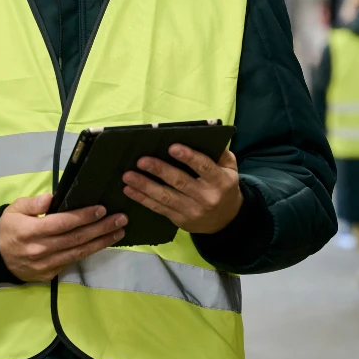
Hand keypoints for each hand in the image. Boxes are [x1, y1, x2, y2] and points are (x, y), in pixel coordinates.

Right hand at [0, 193, 126, 281]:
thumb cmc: (8, 228)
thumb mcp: (14, 209)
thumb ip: (33, 204)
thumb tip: (50, 199)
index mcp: (30, 231)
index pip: (62, 223)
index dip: (83, 217)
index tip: (102, 209)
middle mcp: (40, 250)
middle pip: (76, 239)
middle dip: (101, 228)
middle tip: (121, 219)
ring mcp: (45, 265)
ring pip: (78, 253)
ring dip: (101, 242)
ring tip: (119, 231)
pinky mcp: (49, 274)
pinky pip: (72, 261)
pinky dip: (89, 252)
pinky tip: (102, 242)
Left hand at [122, 146, 242, 234]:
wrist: (225, 221)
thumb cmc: (224, 187)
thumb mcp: (231, 170)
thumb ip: (221, 154)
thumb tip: (204, 137)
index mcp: (221, 181)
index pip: (204, 167)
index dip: (188, 157)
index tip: (172, 147)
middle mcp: (207, 197)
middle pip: (180, 182)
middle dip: (159, 170)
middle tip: (141, 161)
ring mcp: (192, 211)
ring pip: (165, 197)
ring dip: (144, 186)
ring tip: (128, 176)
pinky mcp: (180, 220)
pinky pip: (159, 208)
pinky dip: (143, 199)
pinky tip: (130, 190)